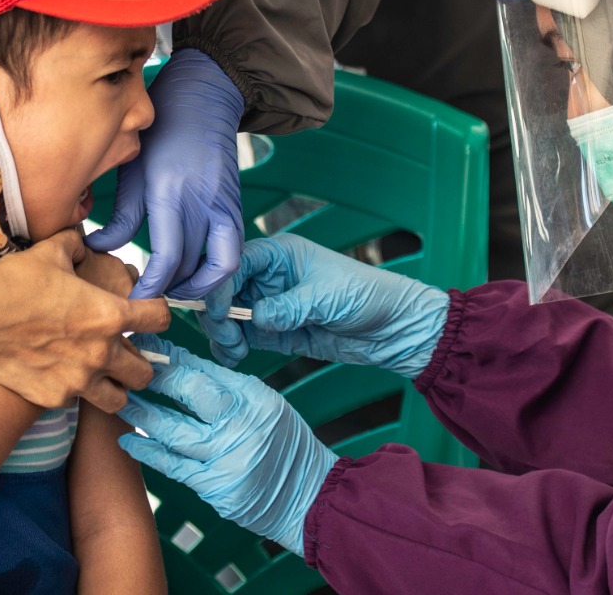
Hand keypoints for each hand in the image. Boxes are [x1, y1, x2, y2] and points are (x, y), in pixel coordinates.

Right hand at [0, 229, 169, 411]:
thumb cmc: (15, 279)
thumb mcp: (53, 251)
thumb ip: (77, 247)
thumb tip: (82, 244)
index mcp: (110, 315)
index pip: (160, 319)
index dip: (157, 312)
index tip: (147, 313)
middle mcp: (101, 352)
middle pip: (146, 372)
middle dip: (139, 361)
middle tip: (124, 352)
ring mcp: (78, 380)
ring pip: (118, 398)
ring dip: (114, 386)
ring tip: (102, 375)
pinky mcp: (53, 397)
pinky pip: (77, 400)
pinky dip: (76, 390)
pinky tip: (62, 375)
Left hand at [86, 49, 244, 299]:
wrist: (203, 98)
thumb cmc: (160, 129)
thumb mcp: (132, 169)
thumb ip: (120, 215)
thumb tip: (99, 249)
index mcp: (170, 190)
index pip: (167, 255)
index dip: (152, 284)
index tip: (135, 298)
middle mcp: (202, 200)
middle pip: (190, 265)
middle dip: (167, 289)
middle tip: (145, 296)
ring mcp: (224, 203)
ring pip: (220, 265)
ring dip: (197, 285)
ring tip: (173, 288)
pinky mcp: (235, 204)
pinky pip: (232, 249)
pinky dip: (216, 268)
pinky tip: (195, 269)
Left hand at [118, 339, 335, 556]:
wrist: (308, 495)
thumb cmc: (287, 447)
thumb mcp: (266, 405)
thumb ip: (228, 387)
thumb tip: (183, 366)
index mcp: (253, 398)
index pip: (205, 370)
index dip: (173, 358)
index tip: (150, 349)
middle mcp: (240, 424)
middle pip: (188, 392)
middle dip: (154, 378)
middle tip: (128, 369)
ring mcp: (226, 457)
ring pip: (172, 430)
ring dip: (141, 414)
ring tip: (120, 401)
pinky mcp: (215, 487)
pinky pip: (173, 466)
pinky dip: (148, 451)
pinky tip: (128, 440)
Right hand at [198, 233, 448, 378]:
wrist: (393, 327)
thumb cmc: (367, 296)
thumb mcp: (327, 297)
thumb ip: (288, 307)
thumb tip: (255, 317)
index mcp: (280, 254)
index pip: (237, 263)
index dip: (221, 285)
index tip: (219, 311)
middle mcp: (270, 277)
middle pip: (225, 290)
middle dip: (219, 314)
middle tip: (228, 338)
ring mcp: (271, 305)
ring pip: (230, 316)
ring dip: (224, 334)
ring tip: (235, 352)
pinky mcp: (275, 331)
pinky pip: (244, 337)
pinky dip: (233, 347)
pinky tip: (235, 357)